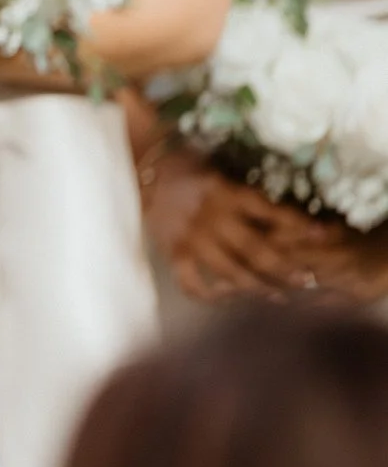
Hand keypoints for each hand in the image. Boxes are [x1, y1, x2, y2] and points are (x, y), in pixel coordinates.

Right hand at [151, 150, 342, 301]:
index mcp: (226, 192)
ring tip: (278, 297)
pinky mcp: (173, 252)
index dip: (298, 224)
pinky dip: (210, 296)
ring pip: (231, 272)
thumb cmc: (190, 168)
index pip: (269, 211)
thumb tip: (291, 222)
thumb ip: (249, 197)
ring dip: (258, 288)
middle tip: (307, 282)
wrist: (144, 170)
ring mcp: (191, 237)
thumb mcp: (222, 173)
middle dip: (285, 269)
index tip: (322, 236)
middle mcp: (211, 216)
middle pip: (256, 251)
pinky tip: (225, 298)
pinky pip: (193, 283)